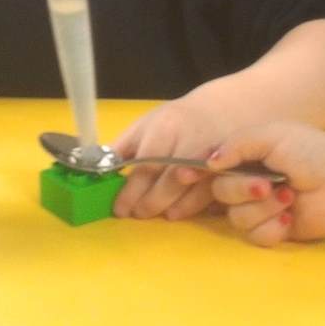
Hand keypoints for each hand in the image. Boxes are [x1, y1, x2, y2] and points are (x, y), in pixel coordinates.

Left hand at [111, 96, 234, 221]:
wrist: (221, 110)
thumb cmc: (174, 122)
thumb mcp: (145, 126)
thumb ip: (122, 148)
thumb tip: (96, 171)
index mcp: (166, 127)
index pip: (147, 164)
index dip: (131, 190)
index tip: (119, 209)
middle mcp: (190, 141)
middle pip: (170, 178)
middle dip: (150, 201)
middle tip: (135, 214)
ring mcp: (213, 157)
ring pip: (192, 188)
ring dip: (169, 206)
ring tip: (153, 214)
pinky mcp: (228, 169)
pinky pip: (210, 193)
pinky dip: (191, 206)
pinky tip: (176, 213)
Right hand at [207, 126, 324, 246]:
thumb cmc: (312, 151)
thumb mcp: (273, 136)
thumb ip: (237, 145)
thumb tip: (207, 163)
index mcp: (244, 157)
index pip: (209, 167)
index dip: (195, 173)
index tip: (188, 176)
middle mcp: (246, 183)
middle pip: (220, 194)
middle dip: (242, 190)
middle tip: (268, 184)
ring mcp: (259, 209)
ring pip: (237, 218)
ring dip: (263, 208)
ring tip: (290, 198)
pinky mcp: (272, 232)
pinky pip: (254, 237)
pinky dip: (271, 228)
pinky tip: (289, 218)